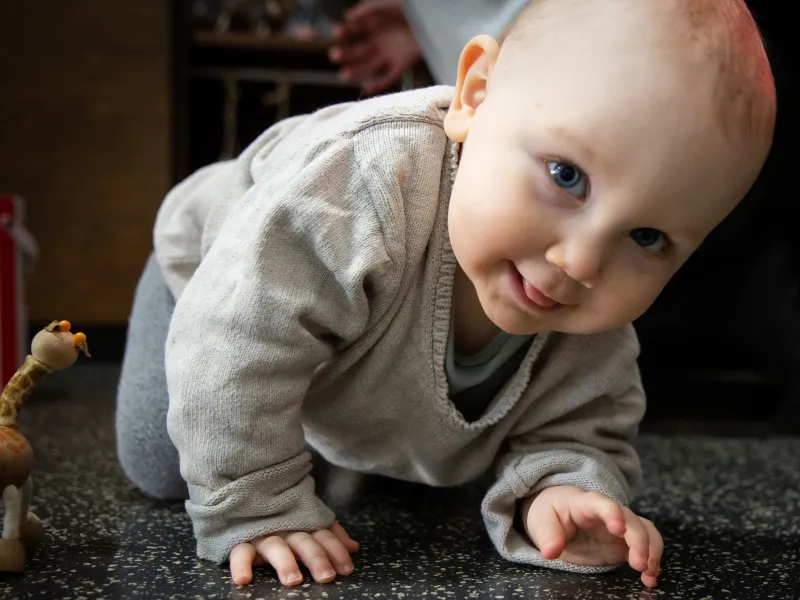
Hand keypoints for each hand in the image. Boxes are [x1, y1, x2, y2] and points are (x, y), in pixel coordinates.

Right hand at [229, 522, 358, 585]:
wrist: (244, 496)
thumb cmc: (282, 516)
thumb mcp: (308, 522)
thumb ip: (330, 534)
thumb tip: (354, 547)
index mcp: (303, 523)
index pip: (324, 536)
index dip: (336, 551)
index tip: (347, 569)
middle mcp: (285, 528)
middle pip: (304, 541)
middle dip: (316, 557)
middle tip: (326, 576)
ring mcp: (263, 533)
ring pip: (276, 547)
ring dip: (285, 562)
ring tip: (293, 579)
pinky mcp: (241, 540)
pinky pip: (240, 552)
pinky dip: (241, 565)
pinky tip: (243, 579)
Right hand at [328, 0, 421, 94]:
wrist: (436, 18)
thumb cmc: (414, 9)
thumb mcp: (389, 6)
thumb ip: (369, 10)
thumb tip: (347, 16)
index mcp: (375, 27)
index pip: (355, 31)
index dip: (345, 31)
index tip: (337, 31)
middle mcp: (380, 43)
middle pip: (358, 51)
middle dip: (346, 54)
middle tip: (335, 55)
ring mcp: (390, 55)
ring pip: (369, 65)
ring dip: (356, 70)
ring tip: (344, 74)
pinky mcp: (402, 65)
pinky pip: (389, 77)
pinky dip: (378, 84)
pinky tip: (367, 88)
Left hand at [522, 486, 662, 587]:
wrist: (558, 514)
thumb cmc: (551, 512)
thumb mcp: (541, 520)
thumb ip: (547, 534)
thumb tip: (550, 552)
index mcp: (585, 503)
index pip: (602, 503)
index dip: (612, 513)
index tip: (618, 529)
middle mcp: (608, 513)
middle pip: (631, 520)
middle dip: (639, 540)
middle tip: (638, 564)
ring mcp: (619, 528)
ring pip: (645, 531)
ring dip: (651, 550)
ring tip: (648, 573)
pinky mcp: (624, 544)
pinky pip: (646, 547)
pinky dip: (652, 561)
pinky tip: (649, 579)